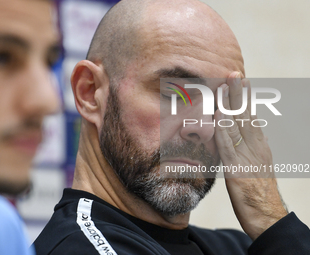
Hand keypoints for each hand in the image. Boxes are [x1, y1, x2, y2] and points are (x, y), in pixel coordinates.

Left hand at [214, 71, 287, 239]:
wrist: (267, 216)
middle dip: (239, 94)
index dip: (246, 100)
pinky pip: (227, 144)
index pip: (252, 118)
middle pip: (246, 116)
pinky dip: (223, 127)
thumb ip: (252, 150)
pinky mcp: (236, 169)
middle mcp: (255, 147)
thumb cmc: (260, 193)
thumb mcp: (259, 167)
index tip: (242, 83)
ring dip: (231, 103)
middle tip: (234, 74)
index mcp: (260, 146)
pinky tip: (218, 113)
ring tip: (226, 84)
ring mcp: (247, 157)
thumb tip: (252, 136)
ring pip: (238, 125)